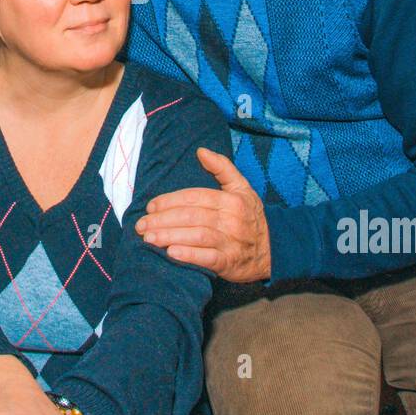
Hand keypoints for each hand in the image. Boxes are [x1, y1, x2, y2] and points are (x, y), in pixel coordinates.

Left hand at [135, 146, 270, 283]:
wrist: (274, 248)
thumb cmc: (250, 216)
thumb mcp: (242, 187)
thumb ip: (223, 168)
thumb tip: (201, 151)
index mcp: (231, 199)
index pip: (194, 197)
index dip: (170, 201)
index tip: (150, 207)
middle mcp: (231, 219)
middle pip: (191, 216)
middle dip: (162, 220)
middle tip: (141, 225)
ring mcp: (231, 242)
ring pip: (196, 236)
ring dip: (170, 237)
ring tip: (148, 238)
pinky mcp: (230, 263)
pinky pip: (207, 258)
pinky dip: (189, 256)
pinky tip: (171, 253)